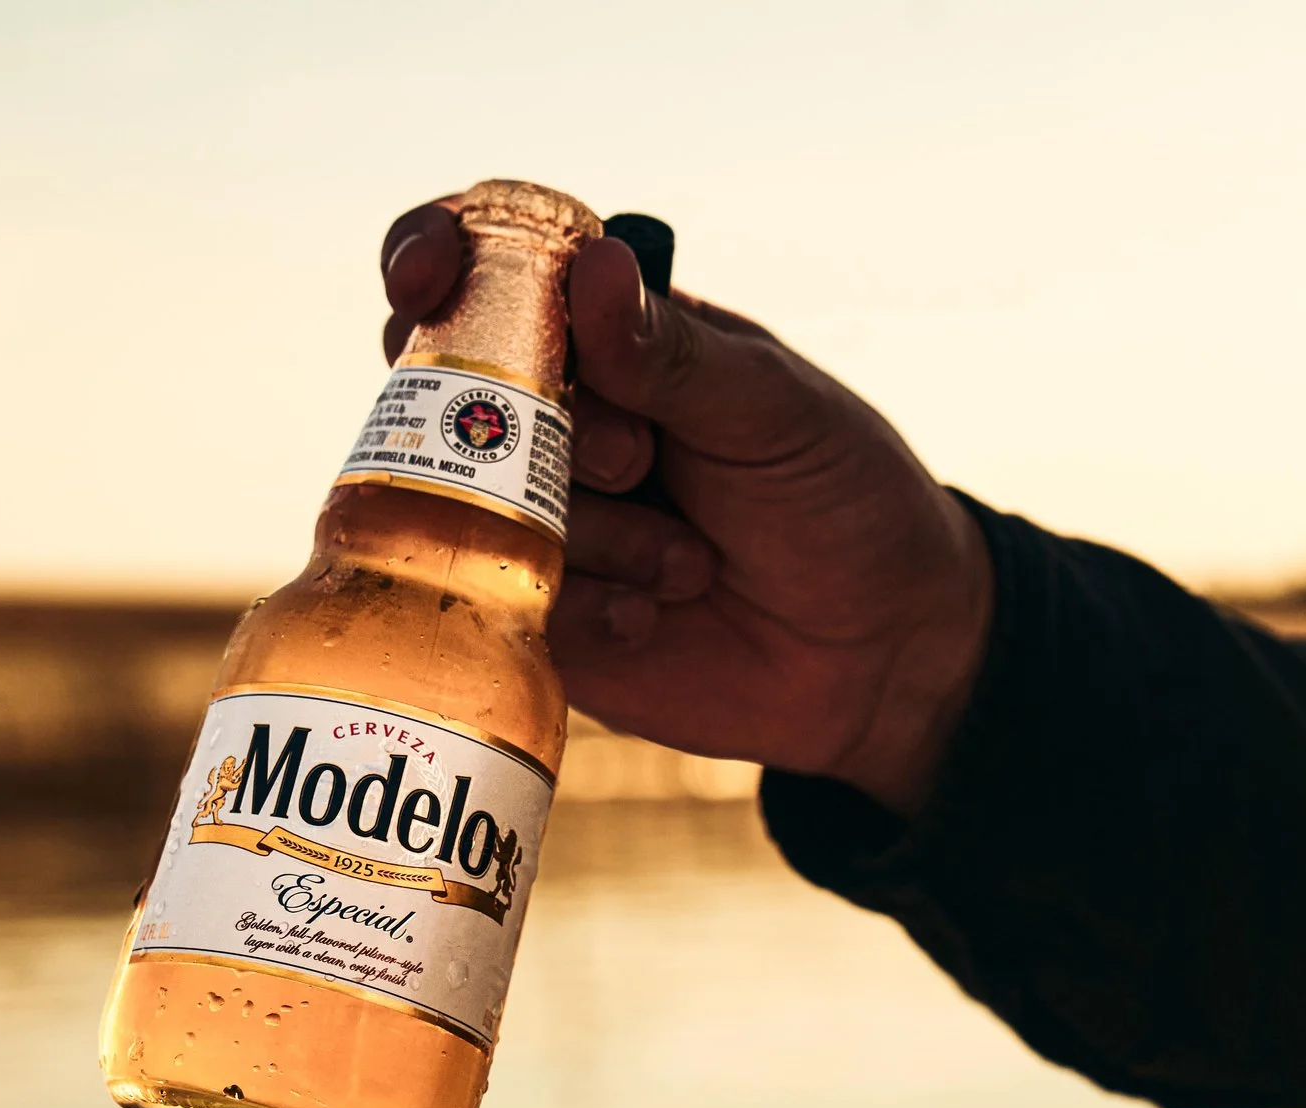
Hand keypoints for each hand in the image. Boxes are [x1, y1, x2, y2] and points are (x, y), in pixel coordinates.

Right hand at [379, 202, 992, 815]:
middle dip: (531, 422)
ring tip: (688, 562)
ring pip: (473, 498)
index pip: (486, 268)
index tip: (426, 280)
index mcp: (609, 336)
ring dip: (586, 531)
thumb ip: (673, 353)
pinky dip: (582, 605)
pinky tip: (654, 613)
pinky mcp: (537, 612)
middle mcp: (555, 418)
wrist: (879, 653)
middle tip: (637, 460)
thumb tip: (588, 268)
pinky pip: (497, 596)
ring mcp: (535, 516)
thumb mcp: (774, 410)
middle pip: (449, 383)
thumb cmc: (840, 500)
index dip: (431, 257)